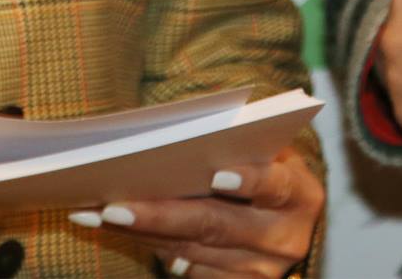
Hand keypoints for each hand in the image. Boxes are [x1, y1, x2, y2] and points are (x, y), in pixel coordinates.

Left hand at [68, 148, 321, 276]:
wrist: (289, 224)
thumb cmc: (268, 171)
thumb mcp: (269, 153)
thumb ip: (241, 143)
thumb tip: (180, 137)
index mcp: (300, 194)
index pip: (275, 185)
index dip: (249, 179)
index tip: (217, 174)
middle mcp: (285, 238)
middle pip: (217, 225)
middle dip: (162, 215)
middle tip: (114, 206)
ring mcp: (263, 270)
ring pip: (194, 252)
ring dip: (143, 234)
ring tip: (101, 216)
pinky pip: (192, 273)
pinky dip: (155, 251)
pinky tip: (123, 235)